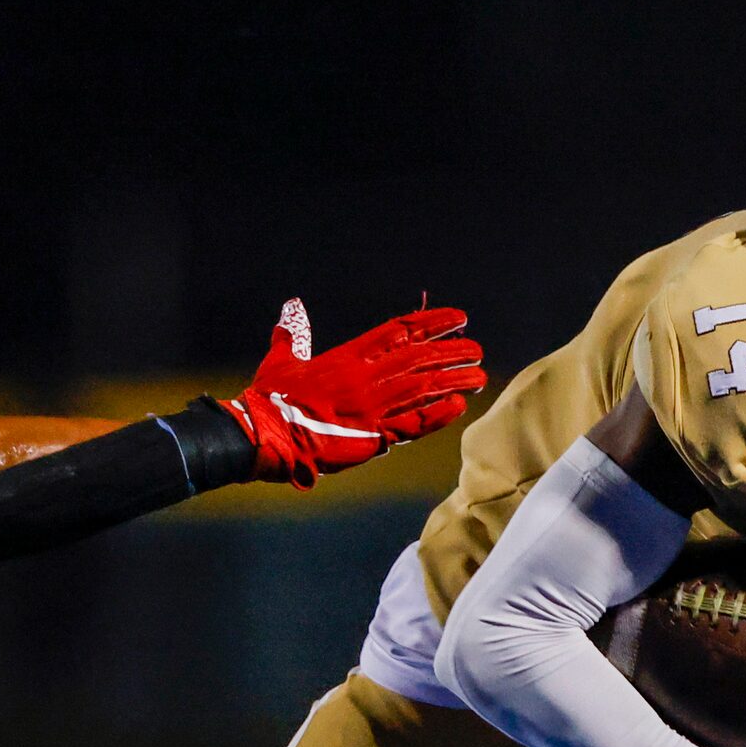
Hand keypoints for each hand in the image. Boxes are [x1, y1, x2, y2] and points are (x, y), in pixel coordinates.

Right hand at [222, 298, 484, 486]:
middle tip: (476, 348)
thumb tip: (289, 310)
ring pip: (423, 388)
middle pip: (419, 357)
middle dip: (452, 351)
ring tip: (479, 374)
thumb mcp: (279, 360)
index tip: (457, 317)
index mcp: (347, 356)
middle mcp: (366, 378)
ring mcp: (372, 407)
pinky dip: (437, 414)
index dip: (431, 322)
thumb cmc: (270, 398)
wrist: (266, 434)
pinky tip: (458, 405)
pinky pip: (413, 424)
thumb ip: (291, 336)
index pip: (398, 330)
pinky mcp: (372, 436)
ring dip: (454, 380)